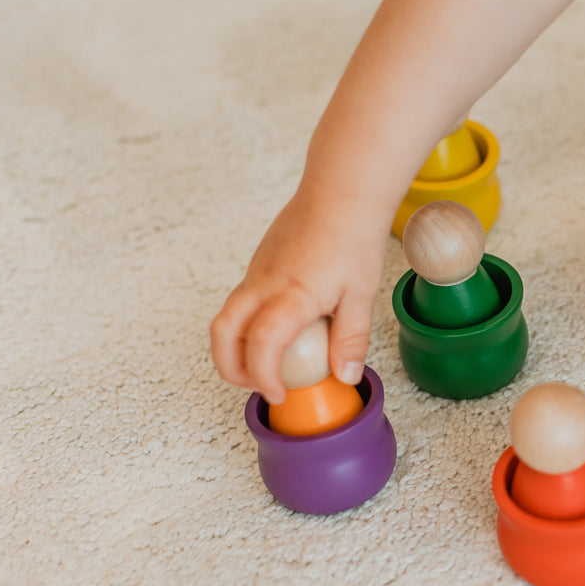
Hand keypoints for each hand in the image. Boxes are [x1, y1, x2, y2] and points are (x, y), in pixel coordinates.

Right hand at [210, 185, 388, 403]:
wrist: (341, 191)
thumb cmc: (353, 237)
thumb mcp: (361, 294)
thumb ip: (351, 338)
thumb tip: (345, 376)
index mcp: (291, 294)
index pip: (261, 344)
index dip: (263, 376)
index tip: (278, 394)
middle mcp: (264, 283)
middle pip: (223, 332)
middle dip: (230, 367)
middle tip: (258, 385)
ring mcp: (257, 271)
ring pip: (227, 316)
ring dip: (236, 347)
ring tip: (268, 364)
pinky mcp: (258, 263)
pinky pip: (241, 300)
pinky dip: (246, 324)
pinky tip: (278, 330)